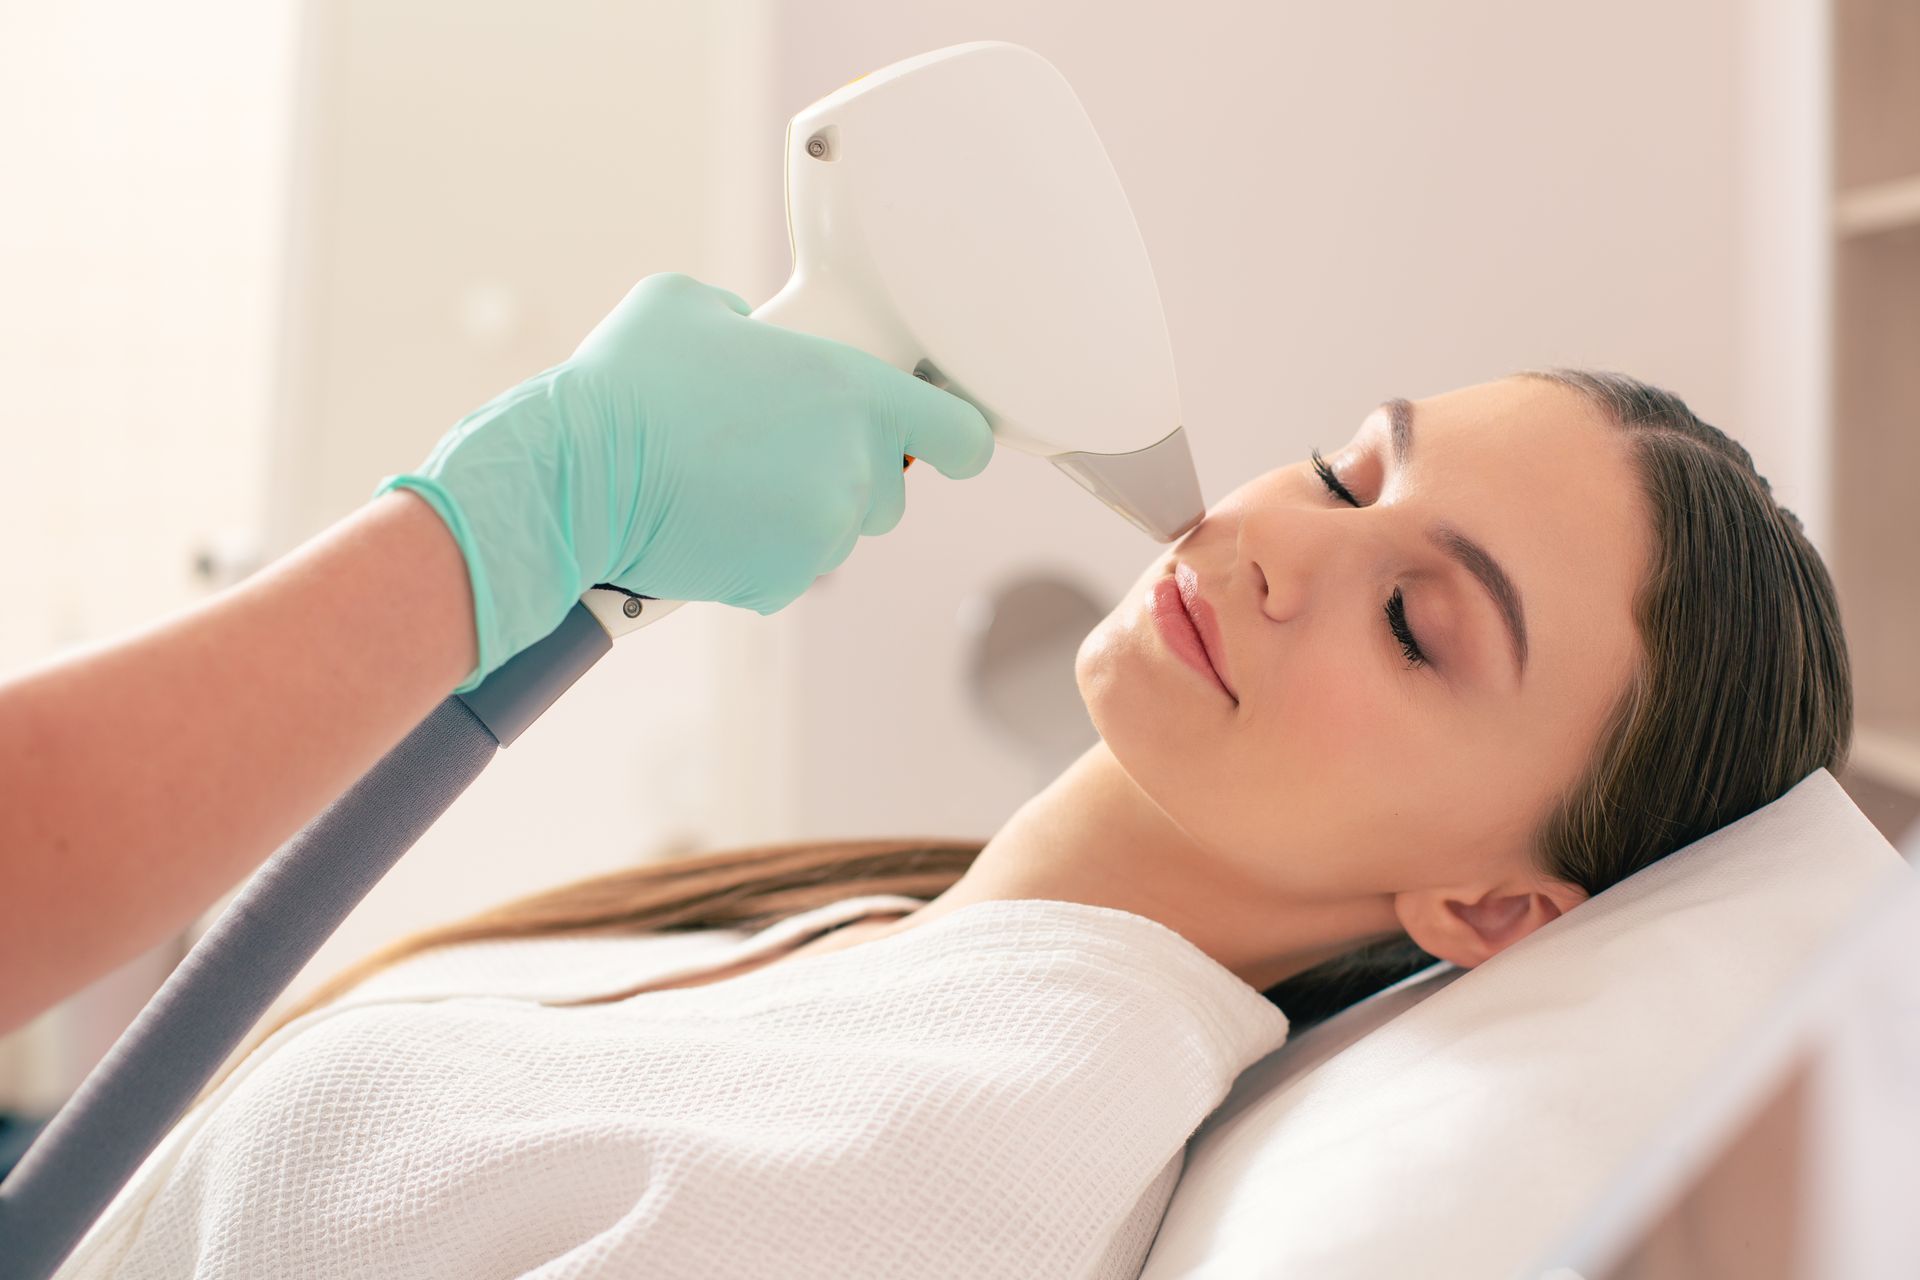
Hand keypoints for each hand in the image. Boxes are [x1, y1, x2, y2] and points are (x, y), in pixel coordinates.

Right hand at [378, 272, 993, 691]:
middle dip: (849, 475)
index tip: (943, 443)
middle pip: (890, 491)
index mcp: (857, 396)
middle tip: (780, 451)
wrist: (577, 474)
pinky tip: (709, 519)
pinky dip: (760, 554)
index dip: (955, 438)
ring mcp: (821, 535)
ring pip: (836, 531)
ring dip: (801, 514)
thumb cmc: (631, 381)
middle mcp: (856, 472)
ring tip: (730, 482)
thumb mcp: (692, 306)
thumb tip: (753, 336)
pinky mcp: (780, 585)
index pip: (962, 435)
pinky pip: (790, 569)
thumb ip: (753, 321)